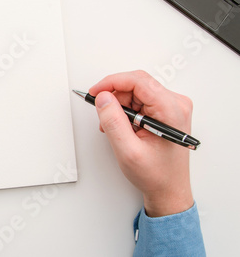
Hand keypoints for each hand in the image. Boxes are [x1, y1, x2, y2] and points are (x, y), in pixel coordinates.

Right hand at [89, 70, 193, 216]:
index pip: (138, 81)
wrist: (169, 189)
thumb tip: (103, 98)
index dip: (112, 83)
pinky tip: (124, 127)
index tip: (95, 92)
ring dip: (119, 106)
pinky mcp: (166, 110)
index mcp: (171, 111)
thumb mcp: (128, 151)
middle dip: (115, 98)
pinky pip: (140, 99)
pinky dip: (126, 111)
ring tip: (115, 128)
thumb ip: (113, 122)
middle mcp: (176, 104)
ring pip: (136, 92)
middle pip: (136, 85)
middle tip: (103, 117)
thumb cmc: (156, 175)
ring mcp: (172, 106)